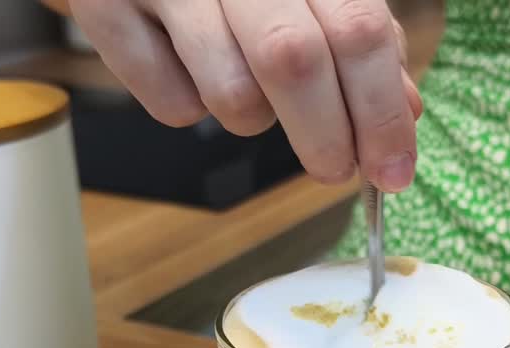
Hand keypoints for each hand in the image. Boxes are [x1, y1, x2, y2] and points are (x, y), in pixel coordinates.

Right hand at [69, 0, 421, 190]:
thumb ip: (359, 34)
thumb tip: (407, 109)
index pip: (358, 29)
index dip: (382, 111)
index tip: (393, 171)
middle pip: (294, 62)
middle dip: (327, 135)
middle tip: (336, 170)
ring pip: (231, 94)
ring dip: (254, 116)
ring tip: (246, 85)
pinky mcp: (102, 9)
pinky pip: (170, 103)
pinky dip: (191, 105)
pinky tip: (187, 66)